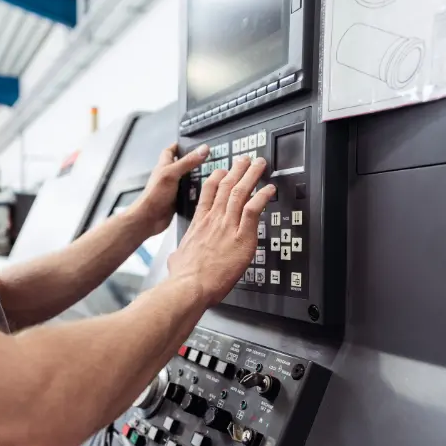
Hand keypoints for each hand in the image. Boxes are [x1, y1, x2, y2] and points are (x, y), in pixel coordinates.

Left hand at [131, 143, 209, 235]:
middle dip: (193, 162)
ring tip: (211, 175)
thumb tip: (203, 149)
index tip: (190, 143)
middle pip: (182, 165)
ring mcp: (172, 189)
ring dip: (197, 179)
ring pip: (187, 180)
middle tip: (207, 159)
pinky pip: (189, 194)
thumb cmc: (154, 196)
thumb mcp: (172, 174)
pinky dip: (196, 193)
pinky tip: (205, 193)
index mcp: (164, 166)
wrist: (149, 218)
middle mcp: (168, 176)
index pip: (170, 151)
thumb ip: (187, 161)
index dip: (179, 146)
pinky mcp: (176, 201)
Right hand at [167, 155, 275, 305]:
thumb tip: (175, 259)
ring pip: (241, 192)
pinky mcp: (242, 236)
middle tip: (244, 160)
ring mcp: (227, 226)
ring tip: (259, 164)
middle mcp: (213, 220)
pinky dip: (263, 197)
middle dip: (237, 170)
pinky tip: (270, 189)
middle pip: (227, 186)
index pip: (208, 193)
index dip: (217, 178)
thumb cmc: (183, 276)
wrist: (189, 285)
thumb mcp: (176, 259)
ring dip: (252, 176)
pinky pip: (254, 210)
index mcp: (199, 224)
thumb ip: (179, 255)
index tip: (223, 170)